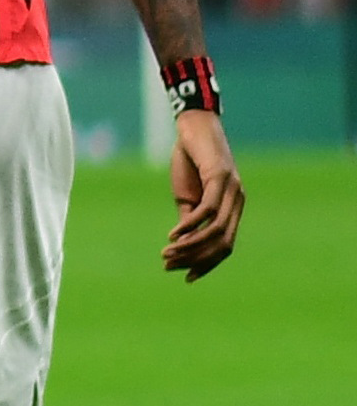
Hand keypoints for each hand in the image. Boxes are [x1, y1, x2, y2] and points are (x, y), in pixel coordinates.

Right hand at [165, 108, 241, 279]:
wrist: (193, 128)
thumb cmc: (190, 161)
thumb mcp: (187, 196)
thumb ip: (189, 218)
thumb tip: (184, 243)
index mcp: (232, 209)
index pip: (225, 246)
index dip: (207, 264)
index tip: (186, 277)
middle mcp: (238, 202)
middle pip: (223, 242)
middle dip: (196, 259)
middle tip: (169, 265)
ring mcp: (232, 190)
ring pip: (216, 230)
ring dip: (191, 245)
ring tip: (167, 252)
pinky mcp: (220, 178)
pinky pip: (207, 210)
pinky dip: (190, 225)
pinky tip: (173, 234)